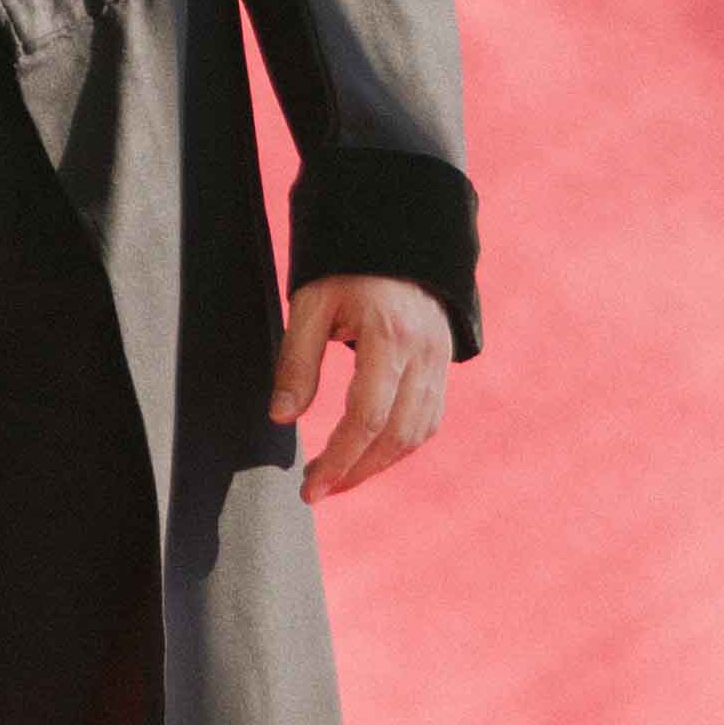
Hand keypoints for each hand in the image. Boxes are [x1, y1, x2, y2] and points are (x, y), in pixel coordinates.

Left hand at [271, 273, 449, 503]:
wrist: (397, 232)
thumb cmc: (345, 266)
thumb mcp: (310, 303)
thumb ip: (296, 361)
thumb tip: (280, 418)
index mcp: (389, 336)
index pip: (367, 417)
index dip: (339, 459)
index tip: (310, 486)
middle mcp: (423, 354)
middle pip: (397, 434)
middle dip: (356, 471)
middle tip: (317, 491)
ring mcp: (439, 360)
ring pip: (418, 432)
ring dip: (379, 465)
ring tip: (337, 480)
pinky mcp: (442, 364)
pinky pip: (428, 418)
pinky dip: (400, 445)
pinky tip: (368, 454)